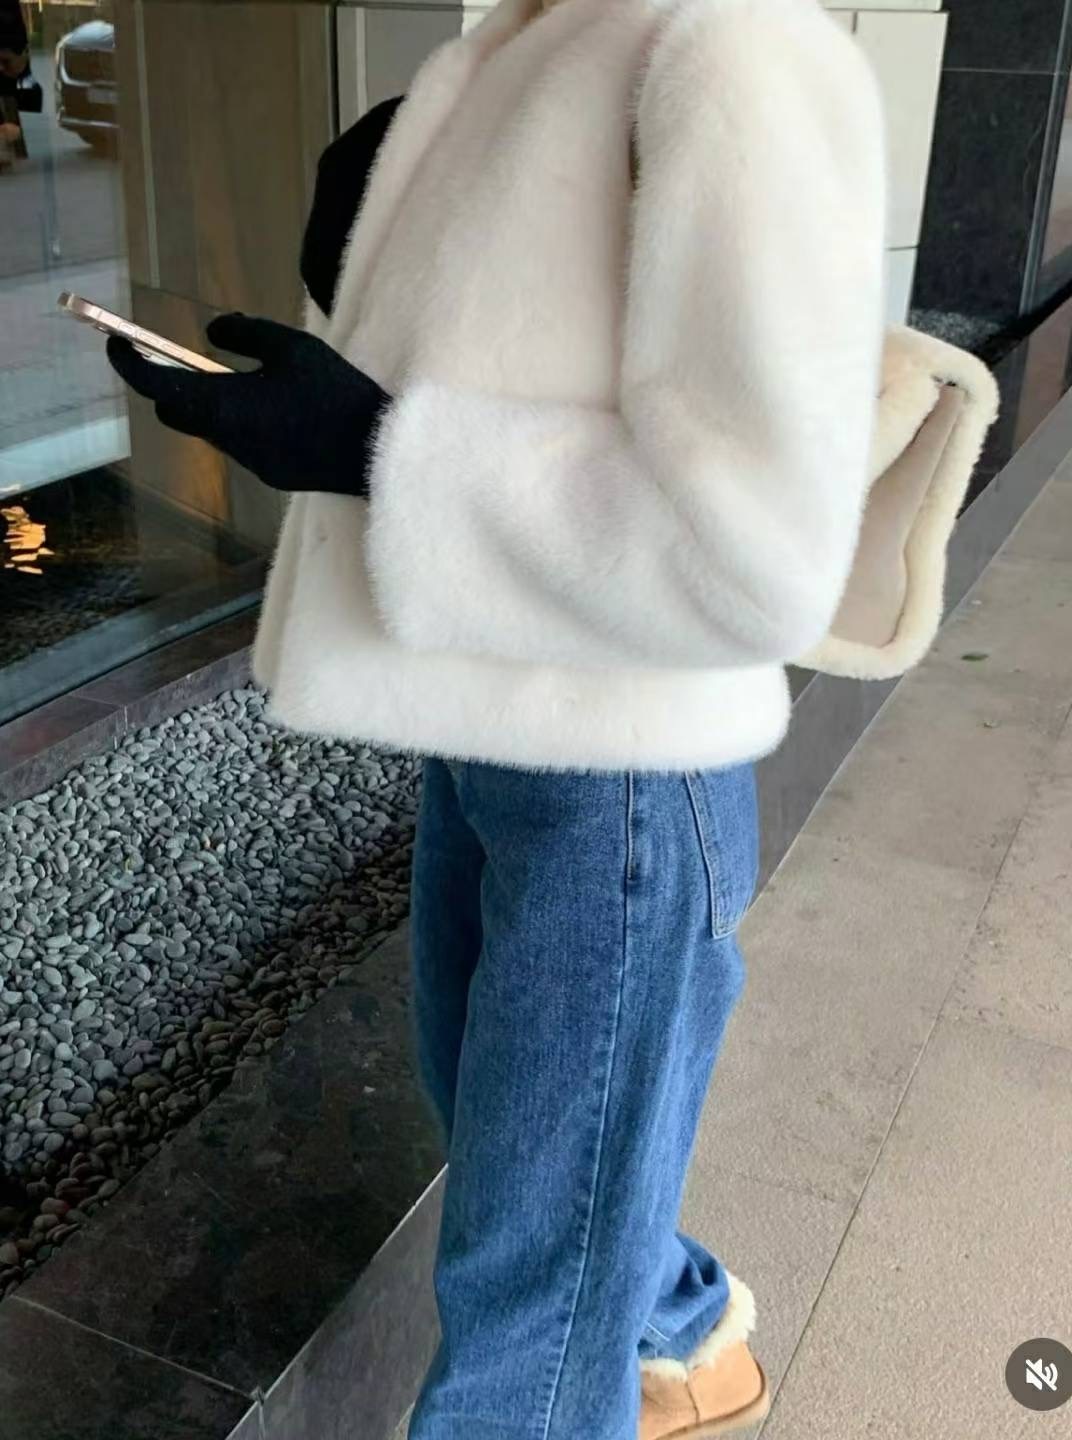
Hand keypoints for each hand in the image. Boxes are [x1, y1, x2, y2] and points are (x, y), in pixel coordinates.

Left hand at [106, 313, 389, 498]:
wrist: (376, 453)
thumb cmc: (336, 394)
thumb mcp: (292, 348)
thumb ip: (244, 334)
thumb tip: (212, 334)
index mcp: (223, 404)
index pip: (156, 385)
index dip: (129, 364)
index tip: (118, 345)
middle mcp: (226, 438)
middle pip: (175, 412)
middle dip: (171, 386)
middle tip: (182, 360)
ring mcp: (247, 462)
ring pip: (209, 429)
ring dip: (212, 404)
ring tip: (247, 380)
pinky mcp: (270, 474)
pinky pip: (240, 443)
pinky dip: (241, 422)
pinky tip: (278, 410)